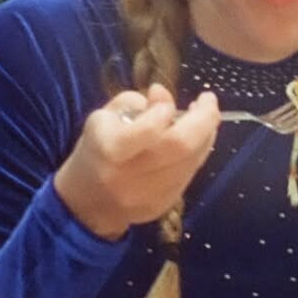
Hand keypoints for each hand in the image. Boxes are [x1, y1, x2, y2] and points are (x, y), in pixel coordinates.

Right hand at [54, 83, 219, 240]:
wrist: (89, 203)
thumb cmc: (96, 151)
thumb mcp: (104, 118)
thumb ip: (134, 102)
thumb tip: (162, 93)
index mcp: (111, 149)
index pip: (149, 129)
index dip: (164, 111)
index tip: (165, 103)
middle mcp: (132, 175)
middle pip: (181, 146)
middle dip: (204, 118)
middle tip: (208, 100)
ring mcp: (151, 194)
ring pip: (193, 160)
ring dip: (207, 134)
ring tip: (205, 116)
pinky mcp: (164, 204)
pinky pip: (190, 173)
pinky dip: (199, 152)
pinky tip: (197, 139)